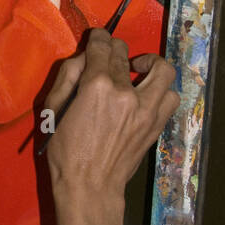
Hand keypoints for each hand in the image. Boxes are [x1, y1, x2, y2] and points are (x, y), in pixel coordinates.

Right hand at [45, 31, 178, 197]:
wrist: (90, 186)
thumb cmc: (65, 152)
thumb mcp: (54, 110)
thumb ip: (69, 77)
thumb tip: (85, 59)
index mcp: (98, 86)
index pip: (102, 46)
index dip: (98, 38)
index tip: (98, 38)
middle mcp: (126, 93)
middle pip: (126, 53)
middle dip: (116, 49)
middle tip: (110, 57)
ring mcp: (147, 109)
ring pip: (163, 71)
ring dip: (150, 67)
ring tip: (138, 74)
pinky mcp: (156, 124)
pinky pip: (170, 97)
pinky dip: (160, 91)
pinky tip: (146, 97)